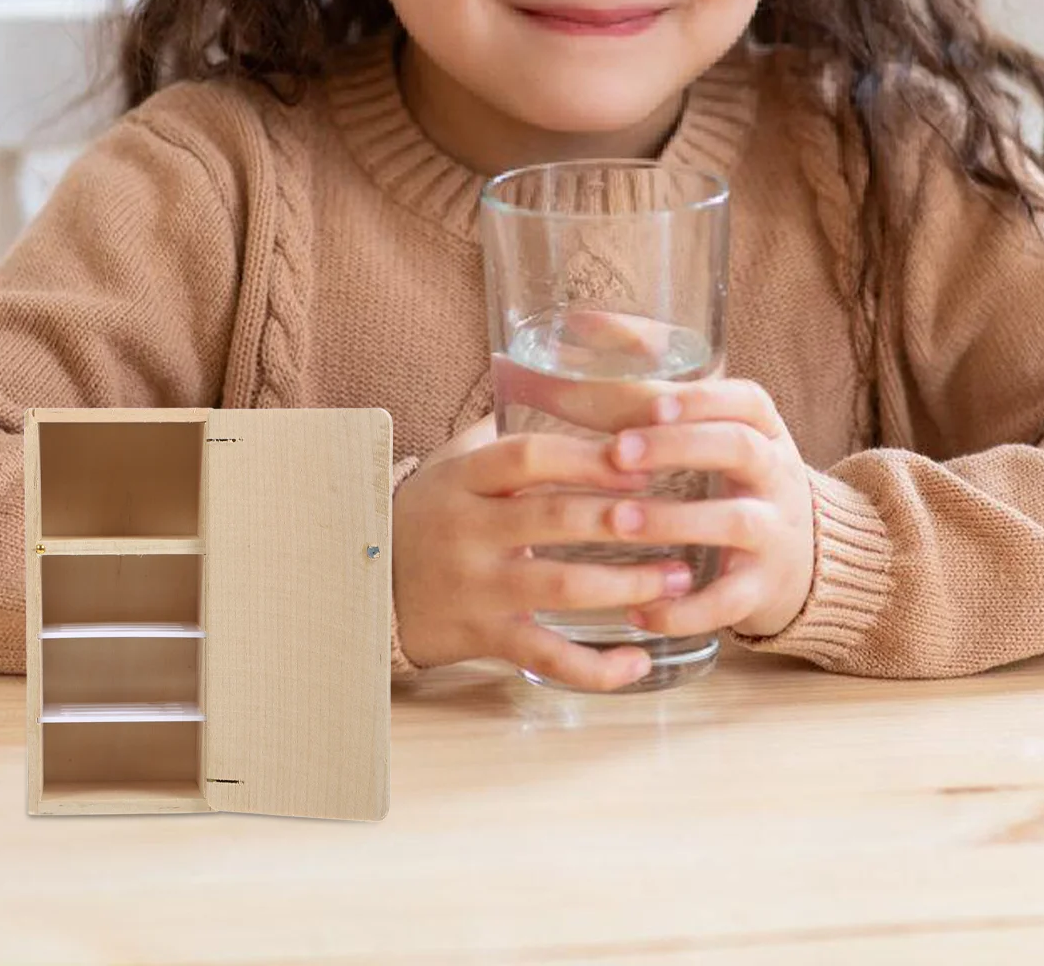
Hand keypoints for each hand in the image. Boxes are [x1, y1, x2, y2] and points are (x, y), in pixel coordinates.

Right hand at [391, 411, 702, 690]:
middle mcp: (467, 530)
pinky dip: (597, 667)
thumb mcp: (456, 462)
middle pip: (551, 519)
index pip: (527, 457)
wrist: (365, 584)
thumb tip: (579, 377)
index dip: (585, 457)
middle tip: (678, 517)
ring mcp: (476, 588)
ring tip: (677, 579)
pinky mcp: (484, 639)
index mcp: (464, 478)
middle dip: (619, 519)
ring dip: (625, 585)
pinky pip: (547, 658)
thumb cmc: (431, 513)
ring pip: (558, 588)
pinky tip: (640, 661)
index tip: (639, 459)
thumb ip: (509, 427)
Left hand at [492, 325, 816, 642]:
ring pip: (737, 522)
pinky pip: (732, 600)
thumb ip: (641, 378)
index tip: (653, 400)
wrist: (797, 557)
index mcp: (757, 427)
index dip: (702, 398)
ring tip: (617, 521)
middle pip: (741, 448)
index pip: (744, 399)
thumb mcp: (702, 425)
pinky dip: (686, 608)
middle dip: (681, 447)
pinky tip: (638, 610)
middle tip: (618, 451)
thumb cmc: (722, 475)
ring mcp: (774, 532)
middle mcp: (774, 473)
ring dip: (676, 521)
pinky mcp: (763, 589)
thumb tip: (568, 320)